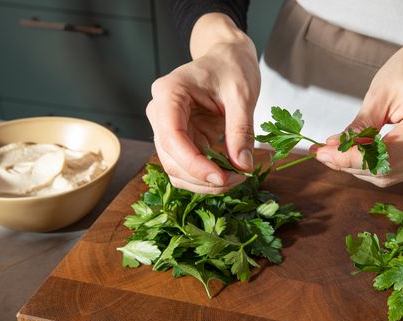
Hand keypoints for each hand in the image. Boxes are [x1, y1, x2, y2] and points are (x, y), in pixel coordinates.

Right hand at [146, 14, 259, 193]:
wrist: (227, 58)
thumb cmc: (232, 67)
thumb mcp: (242, 95)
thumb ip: (241, 130)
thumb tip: (242, 165)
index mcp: (169, 93)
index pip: (172, 136)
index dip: (194, 164)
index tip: (222, 178)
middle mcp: (160, 111)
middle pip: (171, 158)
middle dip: (202, 176)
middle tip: (238, 179)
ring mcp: (167, 126)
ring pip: (176, 168)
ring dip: (204, 181)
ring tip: (236, 178)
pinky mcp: (180, 138)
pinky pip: (187, 166)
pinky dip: (206, 176)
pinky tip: (228, 173)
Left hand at [313, 15, 402, 187]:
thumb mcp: (380, 93)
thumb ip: (359, 126)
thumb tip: (333, 149)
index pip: (387, 155)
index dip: (352, 159)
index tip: (324, 152)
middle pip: (387, 169)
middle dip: (350, 164)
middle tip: (321, 152)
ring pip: (390, 176)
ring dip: (358, 168)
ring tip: (333, 152)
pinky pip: (397, 170)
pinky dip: (372, 166)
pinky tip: (353, 154)